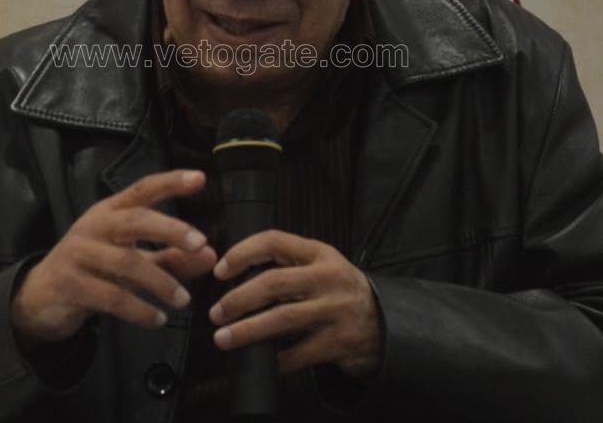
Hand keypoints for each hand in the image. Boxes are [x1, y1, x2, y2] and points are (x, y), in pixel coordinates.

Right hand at [10, 170, 216, 346]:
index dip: (170, 183)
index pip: (142, 190)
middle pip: (135, 220)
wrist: (39, 296)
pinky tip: (158, 320)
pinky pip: (111, 297)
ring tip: (184, 300)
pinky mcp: (70, 284)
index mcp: (110, 212)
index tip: (200, 178)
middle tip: (201, 243)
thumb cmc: (92, 268)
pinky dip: (139, 310)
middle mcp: (94, 225)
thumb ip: (170, 257)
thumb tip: (211, 255)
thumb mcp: (131, 258)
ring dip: (160, 282)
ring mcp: (79, 253)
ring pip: (126, 263)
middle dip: (171, 230)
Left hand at [210, 231, 380, 377]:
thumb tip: (235, 278)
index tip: (220, 270)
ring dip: (248, 330)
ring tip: (224, 338)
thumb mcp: (321, 267)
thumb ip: (287, 266)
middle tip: (216, 312)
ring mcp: (336, 309)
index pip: (275, 241)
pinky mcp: (340, 341)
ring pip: (283, 318)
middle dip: (238, 299)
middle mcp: (329, 278)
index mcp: (320, 253)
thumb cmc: (340, 292)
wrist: (385, 322)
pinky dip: (276, 359)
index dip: (243, 253)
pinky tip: (263, 361)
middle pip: (274, 283)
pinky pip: (299, 353)